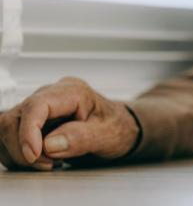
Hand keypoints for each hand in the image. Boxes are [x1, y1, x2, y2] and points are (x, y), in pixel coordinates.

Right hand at [0, 77, 138, 170]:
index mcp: (72, 92)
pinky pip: (9, 136)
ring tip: (48, 162)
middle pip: (15, 118)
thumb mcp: (107, 134)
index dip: (29, 132)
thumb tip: (49, 145)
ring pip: (6, 127)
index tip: (34, 155)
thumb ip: (81, 138)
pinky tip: (40, 160)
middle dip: (24, 148)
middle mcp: (51, 94)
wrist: (119, 128)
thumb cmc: (116, 127)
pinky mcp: (31, 120)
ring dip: (19, 152)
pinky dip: (17, 153)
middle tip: (49, 164)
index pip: (37, 106)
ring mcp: (39, 106)